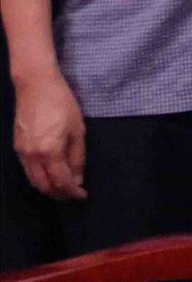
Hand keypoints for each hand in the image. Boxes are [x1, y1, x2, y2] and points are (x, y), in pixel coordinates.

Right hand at [13, 70, 85, 199]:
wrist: (35, 86)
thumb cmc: (62, 104)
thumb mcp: (77, 129)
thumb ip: (77, 156)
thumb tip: (78, 178)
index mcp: (49, 152)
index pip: (61, 181)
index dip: (72, 192)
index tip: (83, 196)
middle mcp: (32, 156)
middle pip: (44, 186)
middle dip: (59, 194)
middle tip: (73, 195)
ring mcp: (22, 152)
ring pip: (33, 180)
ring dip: (48, 188)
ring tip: (63, 188)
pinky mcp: (17, 147)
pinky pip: (28, 170)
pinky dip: (39, 178)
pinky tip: (50, 175)